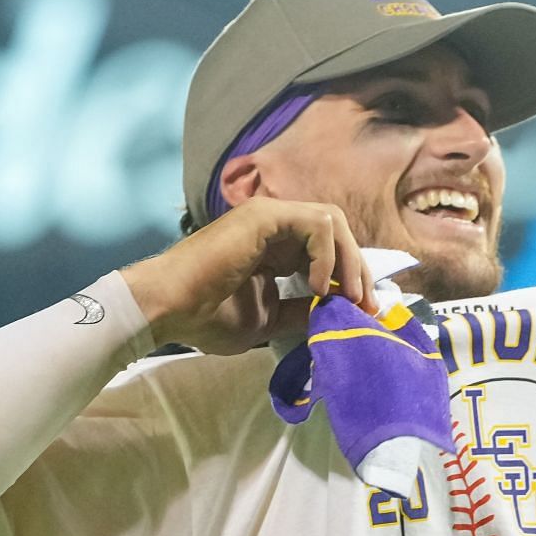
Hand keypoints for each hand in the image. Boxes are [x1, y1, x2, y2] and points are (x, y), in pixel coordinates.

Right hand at [121, 198, 376, 354]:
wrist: (169, 309)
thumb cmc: (206, 317)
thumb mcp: (268, 319)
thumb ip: (300, 310)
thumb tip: (334, 312)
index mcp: (275, 250)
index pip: (328, 251)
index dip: (350, 279)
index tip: (365, 311)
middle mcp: (275, 227)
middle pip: (337, 232)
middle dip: (358, 269)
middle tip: (366, 305)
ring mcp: (270, 217)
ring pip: (332, 222)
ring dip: (349, 260)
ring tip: (347, 296)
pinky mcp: (265, 216)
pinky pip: (317, 223)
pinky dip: (327, 254)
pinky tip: (318, 284)